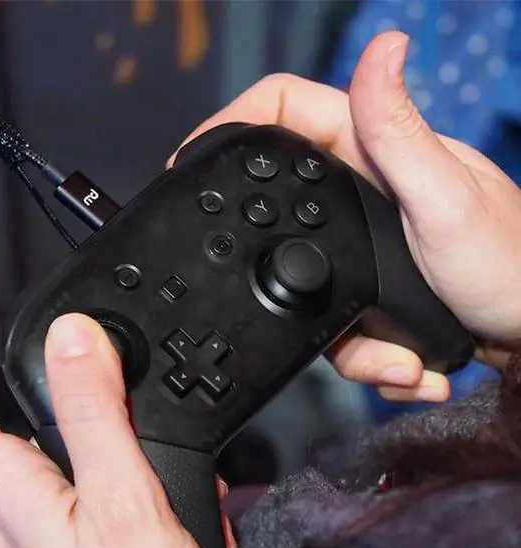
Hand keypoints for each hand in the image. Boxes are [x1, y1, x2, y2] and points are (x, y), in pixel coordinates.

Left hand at [0, 286, 247, 547]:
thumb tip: (71, 337)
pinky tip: (169, 529)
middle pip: (20, 429)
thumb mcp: (125, 498)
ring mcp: (22, 543)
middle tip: (153, 429)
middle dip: (92, 415)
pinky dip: (123, 497)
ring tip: (183, 501)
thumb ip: (94, 411)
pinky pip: (77, 504)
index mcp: (2, 489)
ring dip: (125, 464)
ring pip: (62, 467)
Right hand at [171, 31, 520, 402]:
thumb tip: (382, 46)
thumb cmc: (510, 265)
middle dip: (276, 263)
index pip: (285, 112)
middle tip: (271, 297)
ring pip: (305, 285)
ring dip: (347, 341)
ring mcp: (359, 246)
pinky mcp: (365, 288)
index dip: (234, 122)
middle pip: (280, 207)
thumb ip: (397, 133)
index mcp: (372, 151)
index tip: (195, 161)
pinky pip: (336, 322)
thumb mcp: (444, 199)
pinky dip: (368, 356)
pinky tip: (408, 364)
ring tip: (395, 361)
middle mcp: (360, 193)